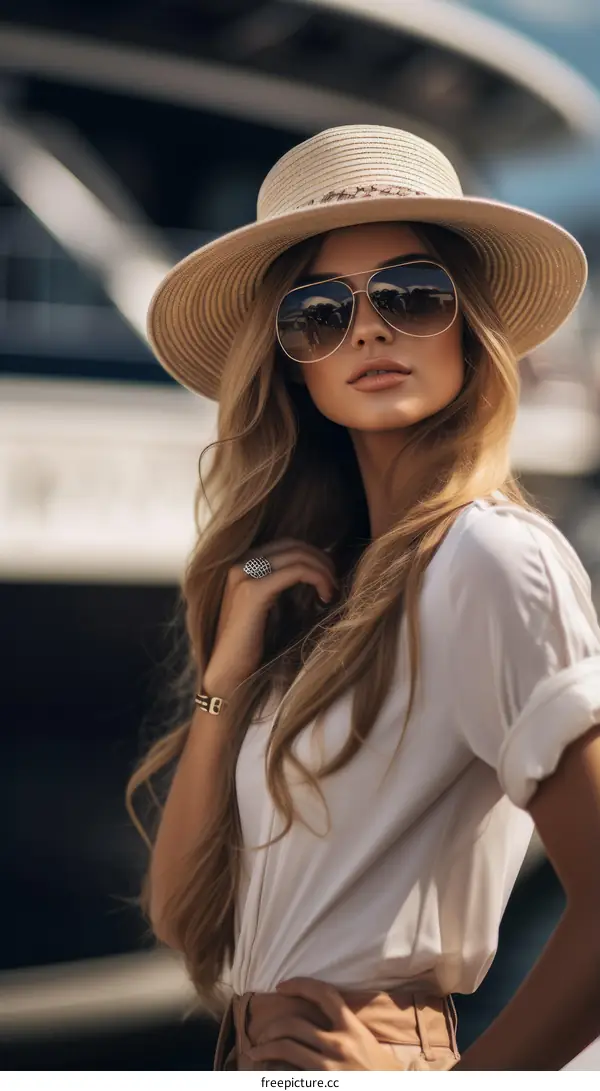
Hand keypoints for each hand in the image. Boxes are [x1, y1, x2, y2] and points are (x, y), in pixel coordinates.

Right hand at [203, 539, 337, 694]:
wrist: (228, 674)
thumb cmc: (251, 648)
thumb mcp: (268, 608)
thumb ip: (282, 586)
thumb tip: (317, 572)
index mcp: (241, 565)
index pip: (286, 544)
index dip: (313, 555)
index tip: (329, 576)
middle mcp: (239, 564)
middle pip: (293, 545)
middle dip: (321, 560)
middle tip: (335, 582)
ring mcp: (244, 575)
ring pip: (297, 555)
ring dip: (323, 569)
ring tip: (332, 591)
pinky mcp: (253, 591)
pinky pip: (296, 571)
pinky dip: (318, 578)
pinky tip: (325, 597)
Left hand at [245, 977, 400, 1070]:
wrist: (390, 1090)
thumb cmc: (378, 1069)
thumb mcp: (364, 1040)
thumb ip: (342, 1026)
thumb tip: (313, 1016)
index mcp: (352, 1027)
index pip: (323, 994)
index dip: (299, 985)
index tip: (281, 986)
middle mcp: (339, 1044)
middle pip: (294, 1024)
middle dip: (271, 1027)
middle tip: (261, 1033)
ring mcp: (329, 1067)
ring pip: (285, 1048)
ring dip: (264, 1048)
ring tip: (255, 1052)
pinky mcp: (321, 1085)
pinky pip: (290, 1074)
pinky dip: (275, 1071)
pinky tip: (267, 1072)